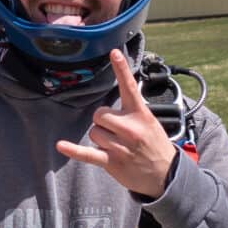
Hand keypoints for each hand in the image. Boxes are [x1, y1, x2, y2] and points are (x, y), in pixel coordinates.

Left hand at [55, 49, 174, 195]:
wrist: (165, 175)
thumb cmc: (155, 146)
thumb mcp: (150, 123)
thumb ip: (132, 111)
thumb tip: (110, 106)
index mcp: (141, 114)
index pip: (129, 87)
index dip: (121, 69)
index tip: (114, 52)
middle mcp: (130, 128)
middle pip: (99, 114)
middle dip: (103, 122)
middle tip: (116, 132)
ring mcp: (120, 146)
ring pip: (94, 132)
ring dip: (100, 138)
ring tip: (116, 146)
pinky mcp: (111, 161)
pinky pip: (87, 154)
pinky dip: (73, 150)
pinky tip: (61, 145)